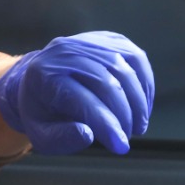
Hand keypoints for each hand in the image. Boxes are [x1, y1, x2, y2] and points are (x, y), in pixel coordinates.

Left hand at [0, 31, 153, 154]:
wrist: (39, 79)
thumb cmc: (42, 111)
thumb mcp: (41, 134)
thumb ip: (61, 138)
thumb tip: (87, 135)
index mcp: (42, 74)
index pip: (81, 99)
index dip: (106, 124)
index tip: (121, 146)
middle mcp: (64, 51)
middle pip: (107, 83)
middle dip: (124, 115)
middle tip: (127, 136)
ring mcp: (87, 40)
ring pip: (126, 69)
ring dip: (138, 102)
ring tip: (138, 125)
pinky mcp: (107, 38)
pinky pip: (135, 58)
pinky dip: (144, 84)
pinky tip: (142, 105)